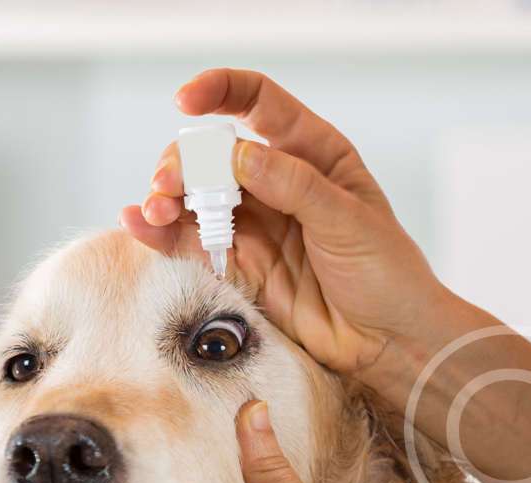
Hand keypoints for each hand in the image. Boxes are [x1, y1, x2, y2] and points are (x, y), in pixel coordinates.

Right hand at [125, 68, 461, 382]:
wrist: (391, 341)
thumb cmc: (387, 274)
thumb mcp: (349, 220)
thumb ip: (294, 185)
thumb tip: (237, 154)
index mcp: (313, 153)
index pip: (259, 103)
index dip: (220, 92)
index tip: (186, 100)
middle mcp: (278, 181)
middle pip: (213, 152)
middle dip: (184, 161)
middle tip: (171, 186)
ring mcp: (258, 223)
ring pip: (195, 196)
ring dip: (168, 198)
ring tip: (157, 211)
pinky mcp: (242, 265)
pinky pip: (193, 241)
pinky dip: (162, 233)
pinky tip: (139, 225)